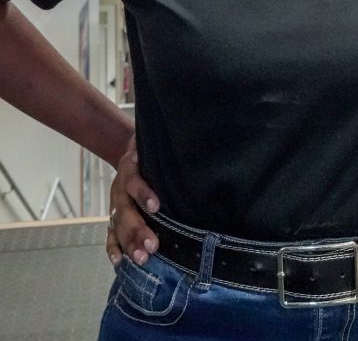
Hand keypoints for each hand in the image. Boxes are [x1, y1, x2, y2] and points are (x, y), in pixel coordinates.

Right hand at [106, 135, 159, 266]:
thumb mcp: (153, 147)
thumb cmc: (150, 151)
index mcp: (129, 168)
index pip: (134, 181)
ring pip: (119, 225)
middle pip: (126, 210)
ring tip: (141, 258)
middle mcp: (119, 188)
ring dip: (129, 243)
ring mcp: (115, 204)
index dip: (143, 194)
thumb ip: (168, 153)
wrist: (132, 151)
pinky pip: (110, 233)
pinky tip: (120, 262)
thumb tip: (195, 154)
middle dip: (138, 229)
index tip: (156, 207)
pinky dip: (113, 248)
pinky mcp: (113, 216)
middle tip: (153, 246)